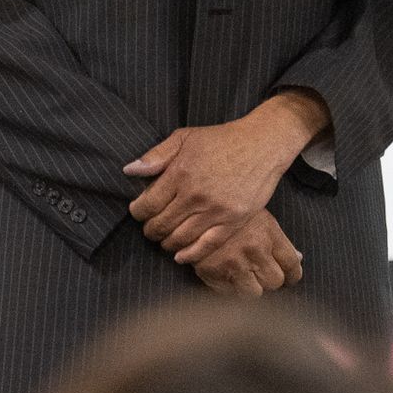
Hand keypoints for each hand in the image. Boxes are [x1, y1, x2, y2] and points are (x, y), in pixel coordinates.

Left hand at [124, 98, 321, 255]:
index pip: (147, 205)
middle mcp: (196, 195)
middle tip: (151, 228)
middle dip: (150, 230)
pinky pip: (206, 246)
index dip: (137, 213)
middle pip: (161, 225)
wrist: (262, 144)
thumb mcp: (185, 137)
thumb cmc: (222, 139)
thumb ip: (156, 155)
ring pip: (180, 239)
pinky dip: (190, 255)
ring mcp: (215, 211)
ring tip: (166, 238)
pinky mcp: (233, 221)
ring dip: (167, 243)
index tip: (138, 212)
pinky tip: (181, 255)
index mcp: (181, 173)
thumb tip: (129, 171)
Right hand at [192, 209, 302, 296]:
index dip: (293, 275)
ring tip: (244, 277)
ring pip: (255, 293)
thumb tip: (299, 258)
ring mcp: (233, 263)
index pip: (292, 264)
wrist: (191, 206)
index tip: (290, 278)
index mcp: (268, 233)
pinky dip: (230, 288)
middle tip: (263, 274)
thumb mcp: (257, 215)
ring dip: (251, 287)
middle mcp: (253, 249)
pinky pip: (229, 293)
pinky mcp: (212, 273)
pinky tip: (226, 276)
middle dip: (270, 279)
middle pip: (275, 281)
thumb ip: (278, 239)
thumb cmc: (228, 209)